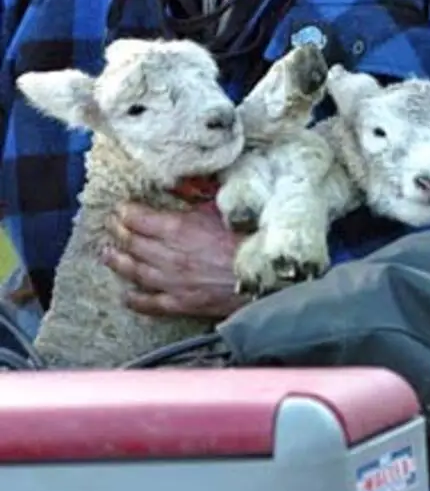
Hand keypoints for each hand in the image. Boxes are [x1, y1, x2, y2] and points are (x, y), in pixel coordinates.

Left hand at [103, 202, 248, 319]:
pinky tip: (126, 296)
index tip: (120, 208)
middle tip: (111, 227)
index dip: (126, 212)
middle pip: (132, 243)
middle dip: (118, 232)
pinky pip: (150, 303)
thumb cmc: (245, 237)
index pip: (139, 218)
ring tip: (107, 255)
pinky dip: (135, 299)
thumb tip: (184, 186)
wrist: (261, 273)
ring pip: (134, 271)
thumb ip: (196, 198)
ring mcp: (171, 281)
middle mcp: (168, 254)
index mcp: (177, 227)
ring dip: (118, 262)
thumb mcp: (219, 207)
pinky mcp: (180, 302)